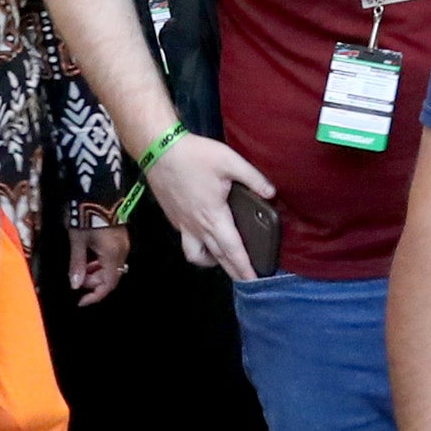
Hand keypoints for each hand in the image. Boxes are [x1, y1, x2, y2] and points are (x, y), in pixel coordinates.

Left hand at [69, 220, 129, 303]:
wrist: (98, 191)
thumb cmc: (86, 218)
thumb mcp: (78, 241)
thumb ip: (77, 264)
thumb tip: (75, 285)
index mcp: (112, 255)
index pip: (108, 285)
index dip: (95, 295)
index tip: (81, 300)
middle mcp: (122, 252)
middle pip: (111, 276)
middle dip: (93, 281)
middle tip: (76, 276)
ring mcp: (123, 244)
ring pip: (112, 267)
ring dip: (96, 271)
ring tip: (81, 264)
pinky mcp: (120, 236)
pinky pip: (112, 256)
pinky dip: (100, 261)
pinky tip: (88, 254)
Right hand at [144, 130, 272, 278]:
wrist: (159, 150)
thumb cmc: (195, 156)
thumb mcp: (230, 161)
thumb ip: (253, 178)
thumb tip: (271, 193)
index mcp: (214, 216)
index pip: (233, 249)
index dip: (244, 266)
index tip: (254, 280)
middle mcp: (197, 226)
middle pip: (217, 258)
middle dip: (233, 270)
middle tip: (245, 279)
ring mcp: (183, 224)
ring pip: (196, 255)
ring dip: (210, 262)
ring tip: (221, 259)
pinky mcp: (173, 218)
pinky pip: (187, 241)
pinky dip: (198, 246)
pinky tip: (204, 236)